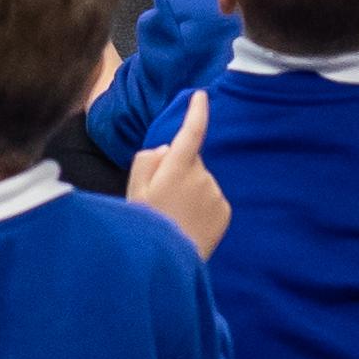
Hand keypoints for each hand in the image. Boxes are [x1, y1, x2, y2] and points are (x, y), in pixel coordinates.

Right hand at [128, 92, 228, 257]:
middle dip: (180, 170)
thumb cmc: (146, 225)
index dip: (196, 111)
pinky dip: (202, 206)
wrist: (169, 262)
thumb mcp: (133, 190)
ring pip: (202, 180)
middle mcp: (202, 176)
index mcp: (177, 167)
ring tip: (174, 215)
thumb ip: (147, 160)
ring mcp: (216, 194)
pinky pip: (212, 198)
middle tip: (162, 197)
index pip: (191, 131)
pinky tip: (188, 223)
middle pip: (192, 161)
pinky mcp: (225, 211)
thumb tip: (166, 149)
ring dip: (191, 190)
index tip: (201, 95)